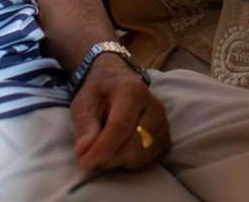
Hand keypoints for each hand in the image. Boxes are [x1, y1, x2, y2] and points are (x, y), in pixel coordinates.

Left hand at [71, 54, 169, 171]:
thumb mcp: (83, 101)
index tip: (84, 163)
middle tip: (88, 154)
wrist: (119, 85)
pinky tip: (117, 150)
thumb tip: (83, 150)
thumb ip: (84, 124)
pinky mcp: (165, 139)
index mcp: (133, 91)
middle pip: (132, 147)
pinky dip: (128, 163)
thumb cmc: (99, 94)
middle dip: (107, 158)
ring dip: (116, 162)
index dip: (102, 148)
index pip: (121, 126)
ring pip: (139, 157)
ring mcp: (163, 124)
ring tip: (103, 149)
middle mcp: (155, 107)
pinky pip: (146, 162)